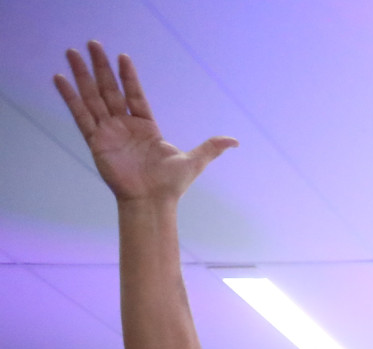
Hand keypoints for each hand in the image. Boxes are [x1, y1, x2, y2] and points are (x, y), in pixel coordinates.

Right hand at [55, 43, 235, 202]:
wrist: (153, 202)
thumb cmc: (171, 185)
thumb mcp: (194, 161)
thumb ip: (211, 147)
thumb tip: (235, 141)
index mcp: (146, 127)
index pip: (135, 94)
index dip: (129, 76)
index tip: (123, 56)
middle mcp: (125, 126)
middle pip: (110, 90)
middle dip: (101, 67)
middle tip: (92, 43)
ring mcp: (109, 132)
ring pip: (92, 97)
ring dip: (82, 75)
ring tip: (72, 52)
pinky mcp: (96, 142)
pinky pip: (81, 116)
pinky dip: (70, 97)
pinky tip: (60, 79)